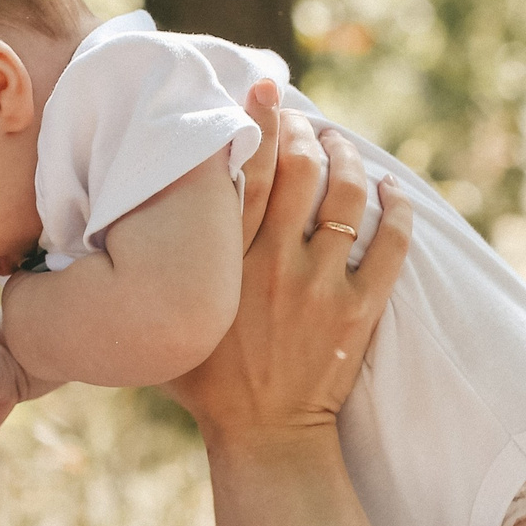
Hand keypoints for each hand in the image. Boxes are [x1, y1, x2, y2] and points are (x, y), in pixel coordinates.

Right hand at [160, 108, 410, 446]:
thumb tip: (127, 227)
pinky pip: (392, 242)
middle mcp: (272, 264)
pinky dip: (398, 207)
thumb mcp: (170, 320)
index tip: (265, 89)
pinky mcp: (359, 309)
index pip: (244, 170)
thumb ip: (159, 272)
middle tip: (305, 124)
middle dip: (306, 132)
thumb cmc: (206, 382)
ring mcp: (320, 285)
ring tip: (343, 146)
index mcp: (224, 263)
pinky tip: (391, 189)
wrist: (264, 437)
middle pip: (299, 168)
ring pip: (347, 195)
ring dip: (349, 158)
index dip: (258, 119)